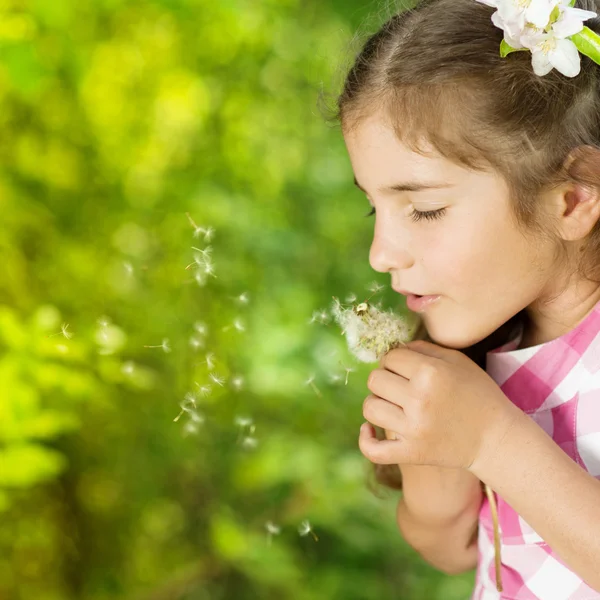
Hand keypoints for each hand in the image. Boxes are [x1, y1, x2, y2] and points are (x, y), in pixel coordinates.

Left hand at [358, 339, 519, 471]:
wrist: (496, 438)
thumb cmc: (477, 394)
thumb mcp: (457, 361)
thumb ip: (423, 349)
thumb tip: (394, 349)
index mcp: (430, 373)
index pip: (390, 357)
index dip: (395, 360)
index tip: (405, 369)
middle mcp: (419, 399)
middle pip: (375, 380)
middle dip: (385, 379)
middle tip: (400, 387)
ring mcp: (414, 429)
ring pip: (369, 407)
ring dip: (377, 403)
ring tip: (392, 405)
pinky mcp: (412, 453)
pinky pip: (373, 448)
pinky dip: (366, 438)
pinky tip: (369, 429)